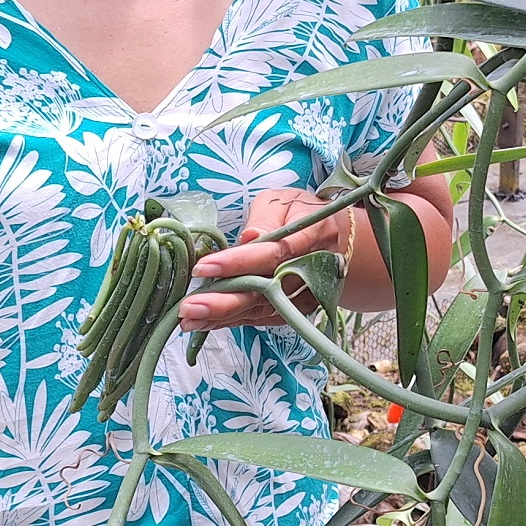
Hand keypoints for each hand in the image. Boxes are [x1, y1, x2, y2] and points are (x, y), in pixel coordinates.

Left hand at [179, 188, 352, 331]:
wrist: (336, 241)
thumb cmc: (302, 213)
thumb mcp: (285, 201)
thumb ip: (265, 218)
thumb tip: (249, 238)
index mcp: (313, 235)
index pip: (273, 253)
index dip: (239, 262)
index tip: (204, 267)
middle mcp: (312, 270)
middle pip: (267, 291)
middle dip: (225, 302)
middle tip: (188, 308)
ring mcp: (306, 295)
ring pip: (262, 310)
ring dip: (223, 318)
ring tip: (189, 320)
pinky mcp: (297, 311)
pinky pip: (263, 319)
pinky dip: (234, 322)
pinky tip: (206, 323)